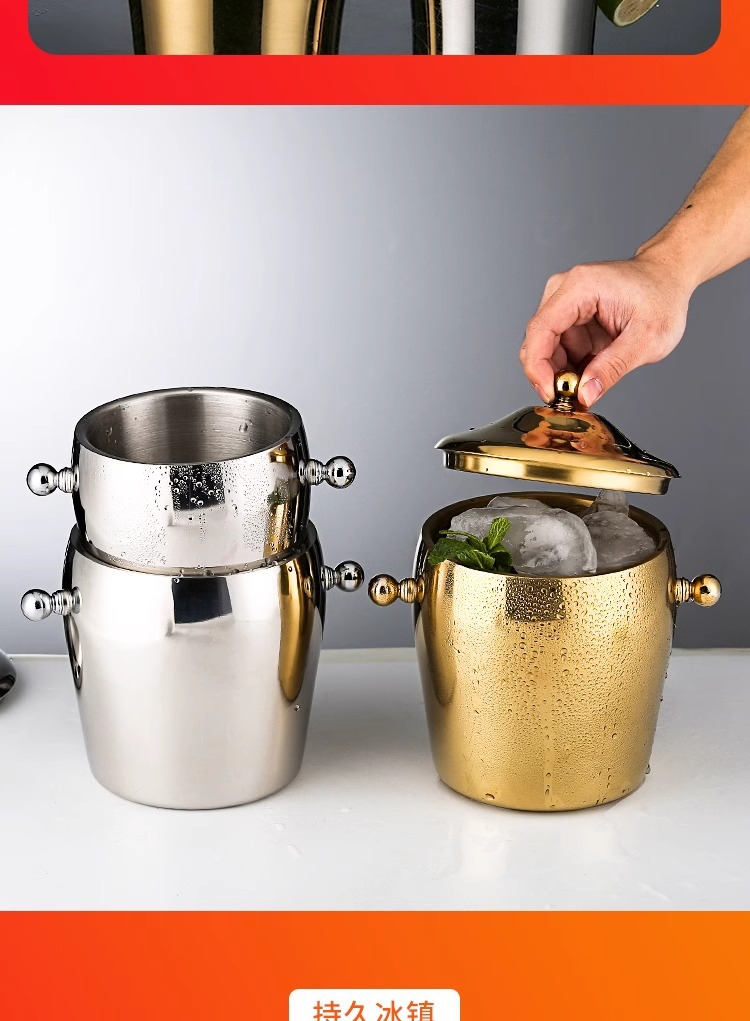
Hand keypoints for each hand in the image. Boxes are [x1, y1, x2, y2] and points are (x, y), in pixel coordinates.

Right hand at [519, 252, 694, 406]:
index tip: (551, 394)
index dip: (538, 367)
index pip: (541, 330)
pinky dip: (570, 368)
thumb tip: (584, 395)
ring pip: (546, 350)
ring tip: (590, 385)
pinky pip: (558, 350)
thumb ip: (613, 368)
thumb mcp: (647, 338)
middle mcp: (563, 291)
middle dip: (550, 376)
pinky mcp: (569, 318)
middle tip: (572, 400)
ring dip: (562, 374)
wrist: (669, 279)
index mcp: (579, 287)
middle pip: (538, 342)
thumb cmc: (662, 297)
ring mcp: (564, 304)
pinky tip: (591, 373)